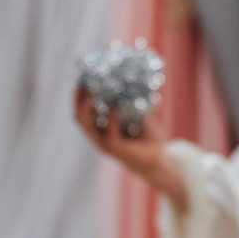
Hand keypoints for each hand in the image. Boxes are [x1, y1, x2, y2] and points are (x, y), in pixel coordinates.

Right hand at [71, 83, 185, 207]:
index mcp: (101, 127)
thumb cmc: (150, 137)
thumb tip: (140, 78)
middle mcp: (99, 135)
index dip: (78, 96)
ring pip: (87, 128)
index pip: (83, 110)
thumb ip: (137, 100)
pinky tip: (113, 108)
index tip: (80, 78)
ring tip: (90, 95)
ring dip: (86, 110)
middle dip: (77, 101)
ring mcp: (105, 144)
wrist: (161, 159)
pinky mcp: (116, 150)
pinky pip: (109, 136)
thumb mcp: (142, 114)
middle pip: (79, 118)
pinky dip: (111, 121)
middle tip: (80, 85)